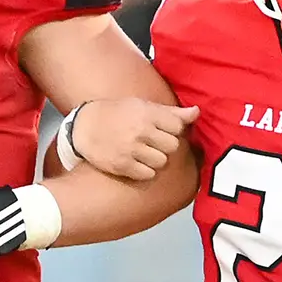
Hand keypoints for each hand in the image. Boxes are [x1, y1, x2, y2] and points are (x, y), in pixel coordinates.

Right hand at [65, 98, 199, 179]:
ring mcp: (131, 149)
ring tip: (142, 152)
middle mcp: (140, 131)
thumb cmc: (116, 114)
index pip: (178, 127)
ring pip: (161, 162)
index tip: (161, 129)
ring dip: (155, 159)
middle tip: (151, 142)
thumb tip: (197, 112)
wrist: (84, 126)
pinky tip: (135, 162)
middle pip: (172, 146)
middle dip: (164, 145)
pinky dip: (144, 171)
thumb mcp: (142, 106)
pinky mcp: (122, 165)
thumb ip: (171, 113)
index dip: (171, 130)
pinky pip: (147, 174)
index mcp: (147, 114)